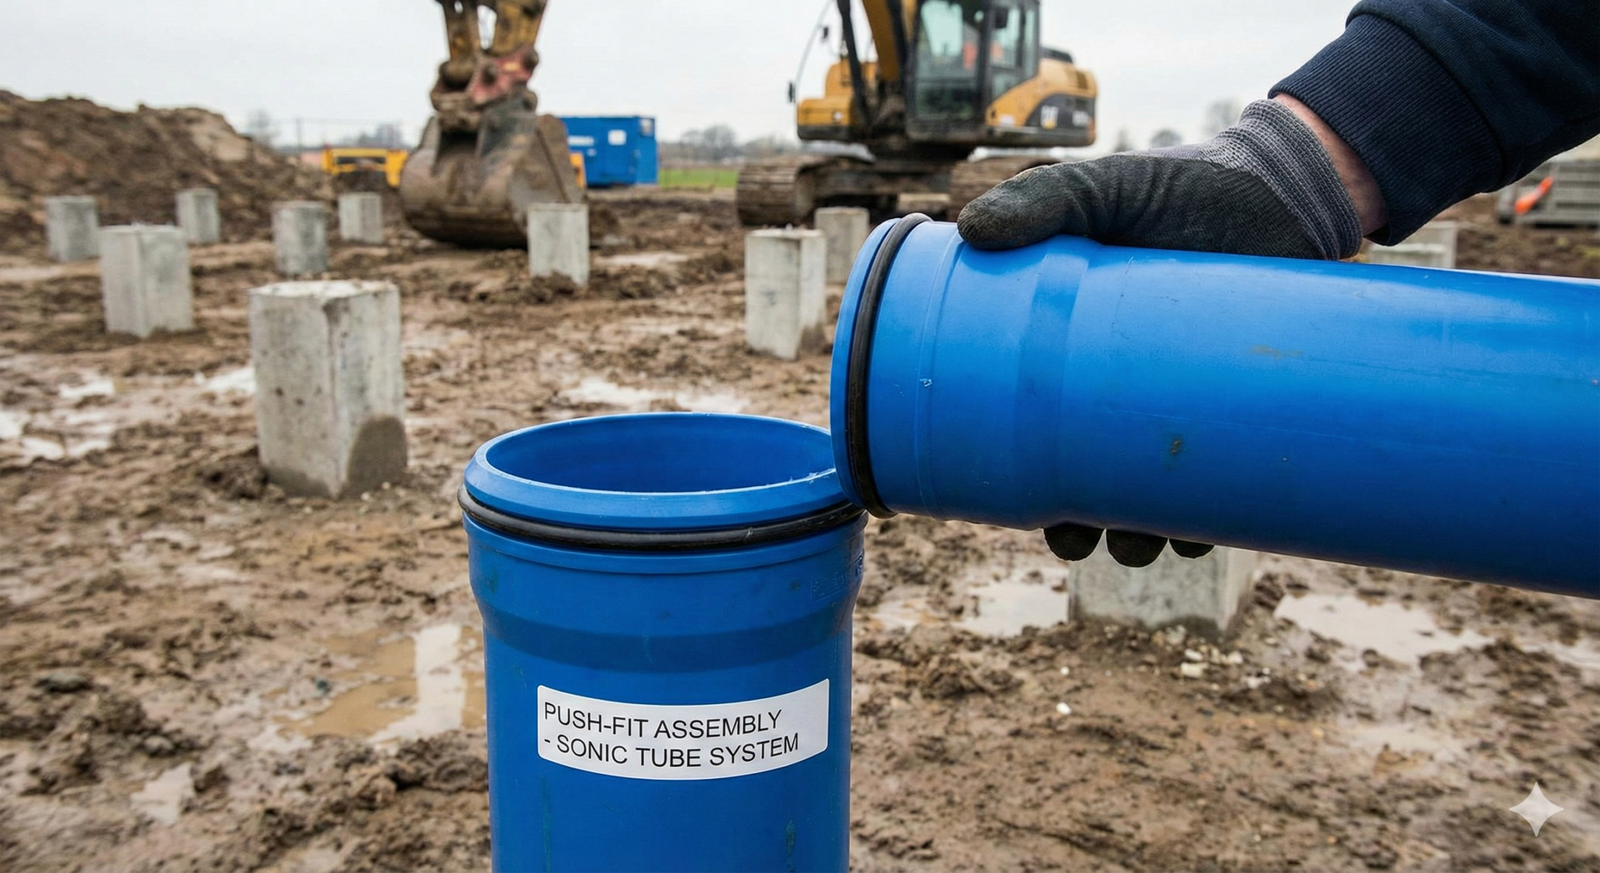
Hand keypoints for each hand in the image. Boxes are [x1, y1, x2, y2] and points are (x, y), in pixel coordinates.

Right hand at [961, 98, 1382, 565]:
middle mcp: (1128, 392)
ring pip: (1162, 497)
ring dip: (1147, 537)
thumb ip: (1042, 200)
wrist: (1287, 186)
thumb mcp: (1104, 189)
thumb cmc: (1184, 186)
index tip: (1021, 513)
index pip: (1037, 436)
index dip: (1025, 485)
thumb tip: (970, 229)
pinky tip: (1204, 533)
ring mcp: (1190, 403)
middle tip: (1080, 542)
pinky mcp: (1250, 406)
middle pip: (1094, 483)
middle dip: (1084, 529)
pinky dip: (1218, 517)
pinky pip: (1232, 484)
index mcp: (1073, 356)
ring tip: (1142, 545)